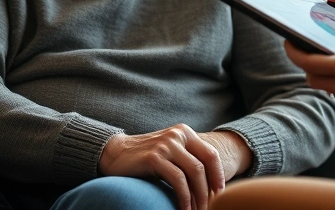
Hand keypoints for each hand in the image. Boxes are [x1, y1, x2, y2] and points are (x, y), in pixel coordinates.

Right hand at [98, 125, 246, 209]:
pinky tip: (184, 209)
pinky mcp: (154, 157)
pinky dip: (184, 198)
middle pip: (204, 164)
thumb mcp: (170, 153)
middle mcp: (177, 135)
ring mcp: (166, 145)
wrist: (114, 154)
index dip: (218, 175)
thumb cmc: (145, 158)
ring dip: (199, 196)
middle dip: (210, 189)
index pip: (211, 154)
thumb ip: (187, 159)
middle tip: (211, 206)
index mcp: (185, 132)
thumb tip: (209, 182)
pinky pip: (177, 180)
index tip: (221, 193)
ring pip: (193, 173)